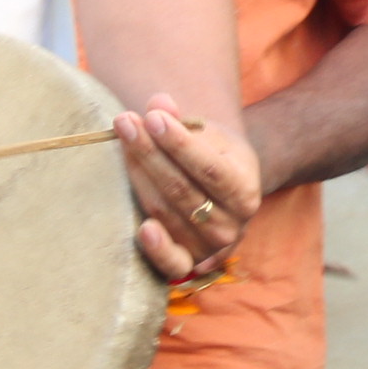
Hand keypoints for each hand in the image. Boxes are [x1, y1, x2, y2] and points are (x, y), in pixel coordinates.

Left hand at [115, 98, 259, 279]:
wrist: (220, 195)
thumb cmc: (209, 158)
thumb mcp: (206, 136)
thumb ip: (182, 121)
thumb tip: (158, 103)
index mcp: (245, 189)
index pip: (209, 168)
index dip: (179, 144)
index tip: (152, 118)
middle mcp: (233, 223)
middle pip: (182, 189)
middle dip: (150, 152)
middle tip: (125, 122)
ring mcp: (211, 247)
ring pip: (166, 212)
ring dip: (139, 177)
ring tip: (122, 143)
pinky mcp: (190, 264)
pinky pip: (173, 265)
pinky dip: (157, 248)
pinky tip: (143, 228)